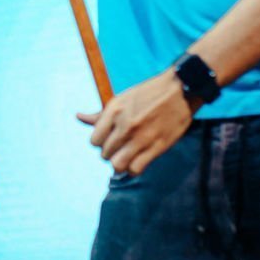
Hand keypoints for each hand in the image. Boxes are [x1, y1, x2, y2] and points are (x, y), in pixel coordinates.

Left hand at [77, 71, 194, 175]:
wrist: (181, 90)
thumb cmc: (149, 94)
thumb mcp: (122, 100)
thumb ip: (101, 114)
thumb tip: (78, 117)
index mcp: (114, 111)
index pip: (94, 141)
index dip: (101, 143)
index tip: (110, 139)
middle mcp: (125, 124)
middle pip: (105, 154)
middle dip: (111, 153)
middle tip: (122, 147)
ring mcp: (140, 137)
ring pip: (117, 165)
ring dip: (120, 164)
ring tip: (127, 157)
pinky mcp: (156, 146)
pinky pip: (135, 169)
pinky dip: (134, 169)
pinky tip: (138, 160)